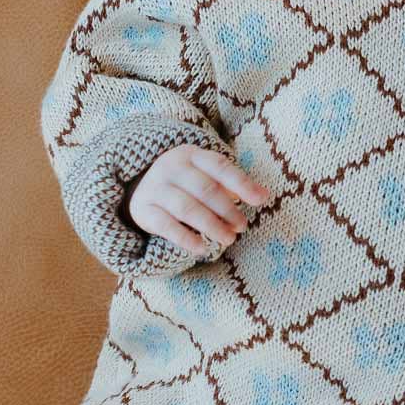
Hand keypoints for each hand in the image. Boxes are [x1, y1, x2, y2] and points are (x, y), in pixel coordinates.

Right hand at [123, 145, 268, 256]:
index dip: (242, 184)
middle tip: (242, 226)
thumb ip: (231, 183)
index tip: (261, 200)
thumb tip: (263, 196)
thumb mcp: (205, 175)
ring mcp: (155, 187)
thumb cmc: (185, 182)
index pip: (220, 167)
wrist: (140, 187)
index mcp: (191, 155)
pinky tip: (203, 249)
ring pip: (187, 208)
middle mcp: (171, 167)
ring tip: (229, 239)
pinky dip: (186, 239)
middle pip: (205, 189)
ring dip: (212, 226)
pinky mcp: (143, 209)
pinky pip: (166, 226)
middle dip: (228, 210)